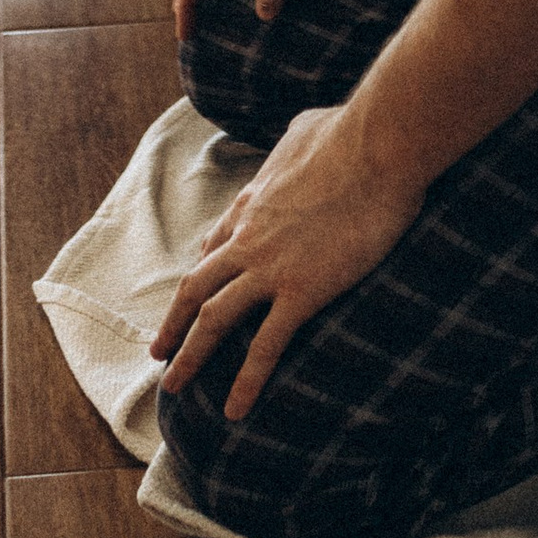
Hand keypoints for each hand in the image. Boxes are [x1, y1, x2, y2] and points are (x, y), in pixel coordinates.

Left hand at [150, 105, 421, 417]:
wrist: (377, 145)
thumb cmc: (350, 129)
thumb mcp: (306, 127)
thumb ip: (293, 139)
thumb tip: (304, 133)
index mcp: (252, 200)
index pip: (215, 245)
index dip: (201, 275)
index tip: (193, 297)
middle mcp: (249, 236)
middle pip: (197, 287)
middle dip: (174, 323)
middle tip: (159, 352)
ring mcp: (270, 266)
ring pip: (213, 320)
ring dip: (190, 356)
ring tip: (175, 387)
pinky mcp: (301, 291)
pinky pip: (265, 347)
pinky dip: (246, 382)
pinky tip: (236, 411)